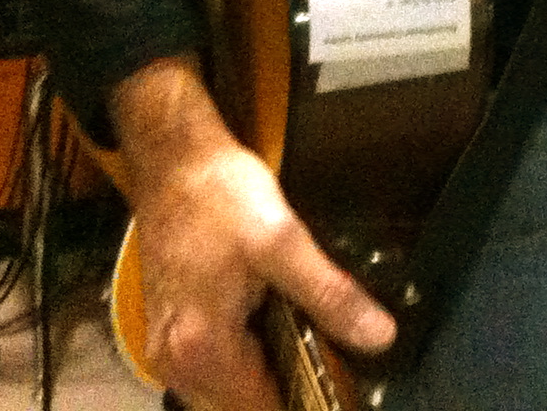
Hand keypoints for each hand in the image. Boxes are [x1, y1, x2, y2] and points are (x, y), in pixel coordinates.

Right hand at [110, 57, 394, 410]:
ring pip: (224, 393)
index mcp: (202, 349)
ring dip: (265, 379)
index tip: (341, 383)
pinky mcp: (170, 330)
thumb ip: (331, 295)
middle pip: (240, 408)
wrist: (174, 162)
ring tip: (309, 344)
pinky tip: (275, 329)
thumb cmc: (222, 195)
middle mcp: (174, 362)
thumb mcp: (285, 241)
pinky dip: (243, 362)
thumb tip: (380, 337)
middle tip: (332, 360)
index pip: (262, 409)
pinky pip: (210, 371)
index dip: (306, 399)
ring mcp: (166, 347)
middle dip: (286, 391)